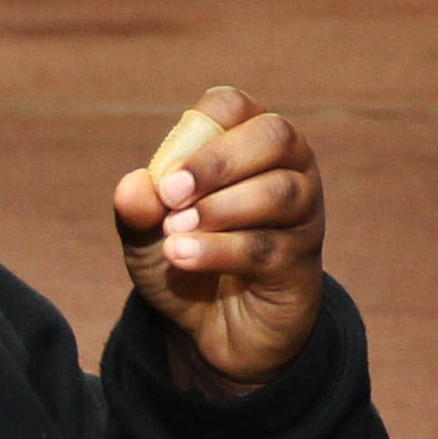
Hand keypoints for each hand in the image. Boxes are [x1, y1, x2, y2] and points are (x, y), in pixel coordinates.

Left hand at [111, 87, 325, 391]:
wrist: (210, 331)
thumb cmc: (186, 259)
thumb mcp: (148, 234)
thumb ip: (138, 209)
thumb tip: (134, 187)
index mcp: (245, 144)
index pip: (233, 107)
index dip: (197, 130)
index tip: (164, 173)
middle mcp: (287, 168)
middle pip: (273, 136)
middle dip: (217, 162)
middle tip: (171, 194)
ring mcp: (303, 214)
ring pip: (279, 192)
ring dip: (219, 209)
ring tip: (174, 231)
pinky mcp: (302, 262)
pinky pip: (268, 246)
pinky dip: (218, 249)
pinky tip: (181, 256)